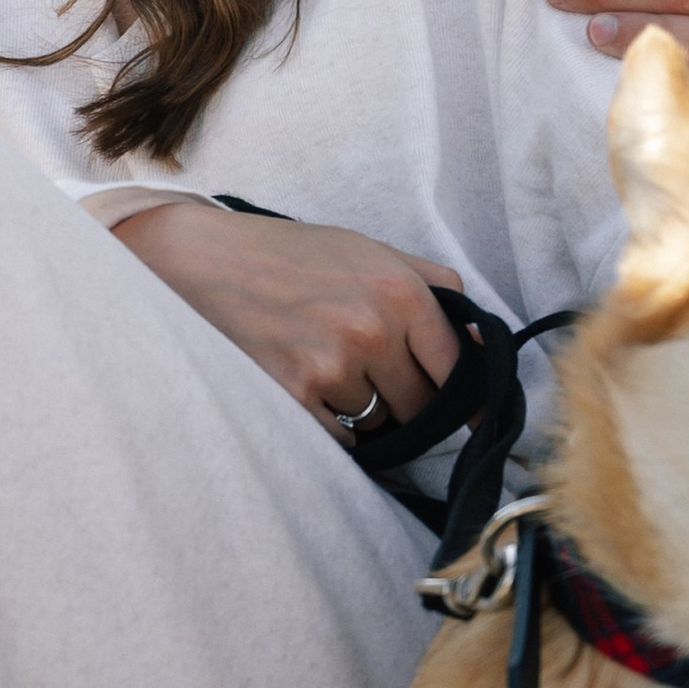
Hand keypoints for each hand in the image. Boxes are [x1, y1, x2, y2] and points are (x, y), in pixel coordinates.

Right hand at [109, 202, 463, 426]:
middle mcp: (372, 330)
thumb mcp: (370, 250)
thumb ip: (433, 288)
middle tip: (388, 384)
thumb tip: (482, 341)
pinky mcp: (295, 396)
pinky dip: (336, 424)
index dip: (471, 397)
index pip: (458, 366)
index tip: (481, 419)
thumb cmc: (291, 255)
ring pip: (382, 422)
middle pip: (425, 404)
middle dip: (415, 403)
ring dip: (370, 410)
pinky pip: (343, 437)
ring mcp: (333, 367)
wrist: (206, 262)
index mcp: (399, 290)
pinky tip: (313, 388)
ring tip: (334, 371)